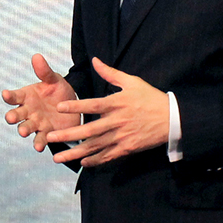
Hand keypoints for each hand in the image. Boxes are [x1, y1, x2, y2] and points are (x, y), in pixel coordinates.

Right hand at [2, 54, 79, 152]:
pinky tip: (39, 147)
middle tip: (11, 118)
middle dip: (12, 116)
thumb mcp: (54, 80)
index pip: (15, 96)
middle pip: (16, 114)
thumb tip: (36, 56)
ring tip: (23, 132)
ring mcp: (36, 123)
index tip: (5, 94)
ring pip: (25, 127)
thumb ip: (44, 71)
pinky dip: (38, 143)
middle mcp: (28, 111)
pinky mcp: (46, 133)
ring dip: (23, 130)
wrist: (73, 108)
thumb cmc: (58, 92)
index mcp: (27, 96)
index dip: (9, 96)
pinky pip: (40, 140)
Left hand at [47, 57, 168, 166]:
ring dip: (75, 152)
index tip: (58, 107)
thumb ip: (110, 73)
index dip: (76, 106)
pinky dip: (95, 160)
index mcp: (117, 103)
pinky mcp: (128, 148)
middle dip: (68, 134)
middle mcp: (117, 121)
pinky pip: (108, 156)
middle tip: (50, 137)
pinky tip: (82, 162)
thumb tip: (94, 60)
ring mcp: (122, 136)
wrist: (172, 119)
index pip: (93, 104)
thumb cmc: (150, 98)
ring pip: (95, 146)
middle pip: (89, 130)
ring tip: (58, 157)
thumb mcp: (132, 82)